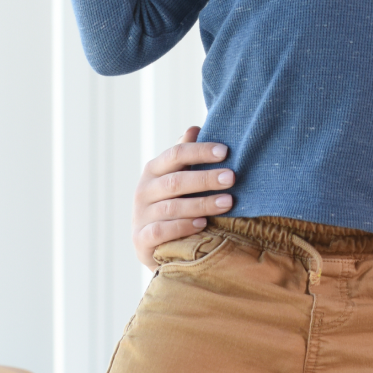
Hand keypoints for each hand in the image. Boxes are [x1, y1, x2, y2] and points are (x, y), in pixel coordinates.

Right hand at [132, 126, 233, 270]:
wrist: (155, 244)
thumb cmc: (173, 201)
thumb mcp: (178, 176)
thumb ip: (185, 156)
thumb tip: (195, 128)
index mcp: (154, 170)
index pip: (175, 154)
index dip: (200, 151)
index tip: (225, 151)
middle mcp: (144, 190)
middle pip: (176, 181)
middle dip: (206, 178)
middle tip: (232, 177)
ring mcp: (140, 215)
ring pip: (172, 207)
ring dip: (202, 204)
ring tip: (228, 202)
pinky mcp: (141, 239)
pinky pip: (161, 231)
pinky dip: (182, 227)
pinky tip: (202, 224)